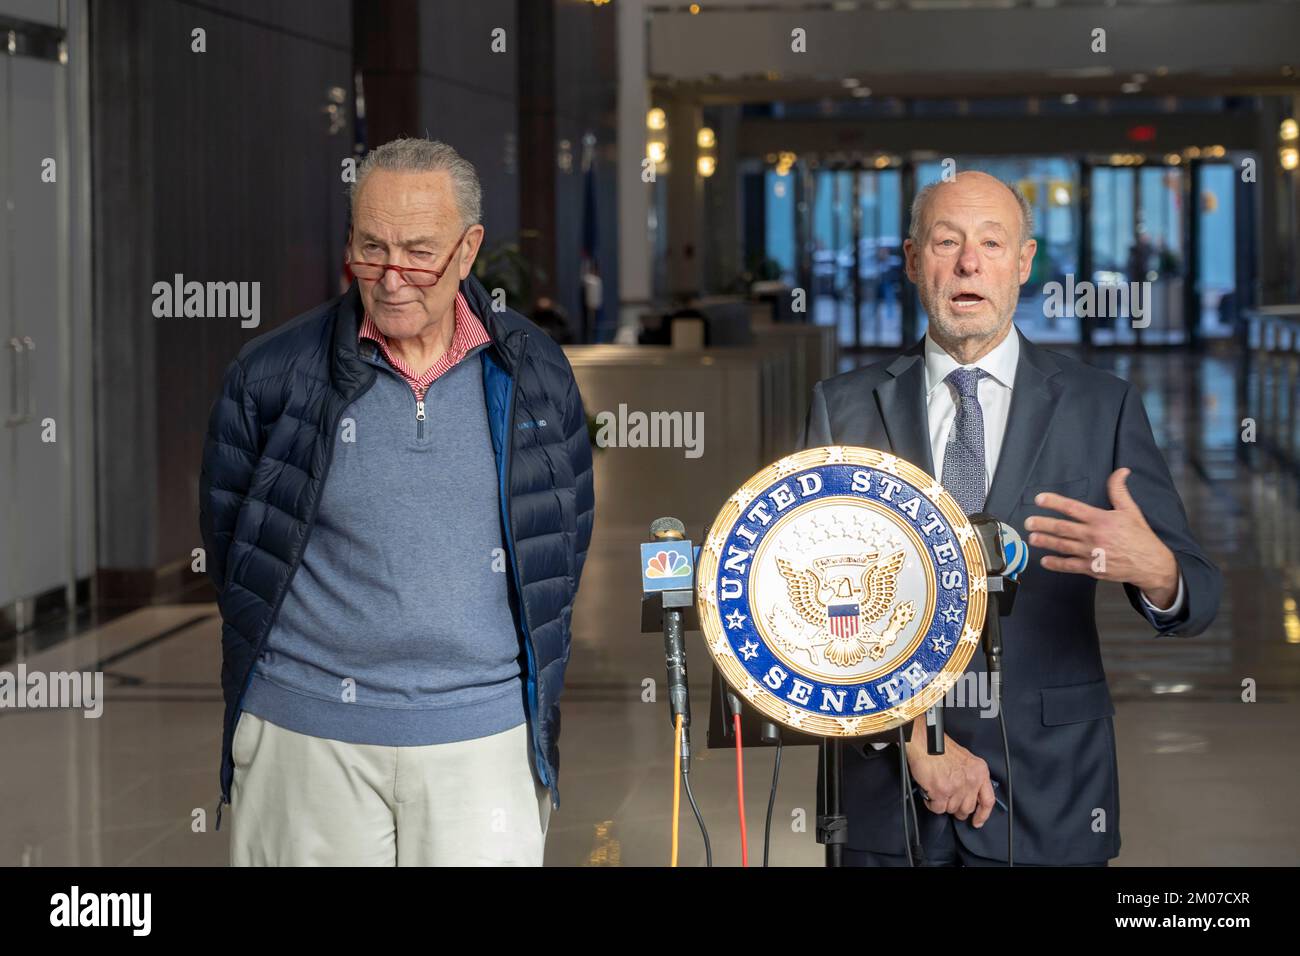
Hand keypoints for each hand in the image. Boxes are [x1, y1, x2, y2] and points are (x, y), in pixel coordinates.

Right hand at [905, 728, 995, 827]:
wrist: (924, 742)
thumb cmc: (941, 748)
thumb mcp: (966, 759)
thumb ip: (971, 777)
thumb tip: (969, 796)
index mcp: (980, 771)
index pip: (987, 800)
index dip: (983, 814)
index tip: (977, 822)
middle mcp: (971, 780)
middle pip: (967, 808)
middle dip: (957, 808)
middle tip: (948, 800)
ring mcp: (956, 787)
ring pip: (951, 809)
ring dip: (942, 803)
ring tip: (936, 790)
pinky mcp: (941, 791)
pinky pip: (938, 808)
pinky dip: (932, 804)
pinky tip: (929, 792)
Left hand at [1024, 467, 1178, 605]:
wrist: (1151, 563)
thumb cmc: (1140, 536)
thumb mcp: (1131, 510)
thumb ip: (1119, 490)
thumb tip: (1121, 471)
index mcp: (1101, 519)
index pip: (1072, 508)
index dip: (1054, 502)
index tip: (1039, 499)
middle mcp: (1094, 536)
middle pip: (1062, 528)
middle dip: (1043, 524)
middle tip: (1028, 521)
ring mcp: (1092, 553)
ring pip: (1062, 546)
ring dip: (1045, 541)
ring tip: (1032, 537)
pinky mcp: (1092, 568)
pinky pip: (1069, 565)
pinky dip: (1056, 564)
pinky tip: (1045, 560)